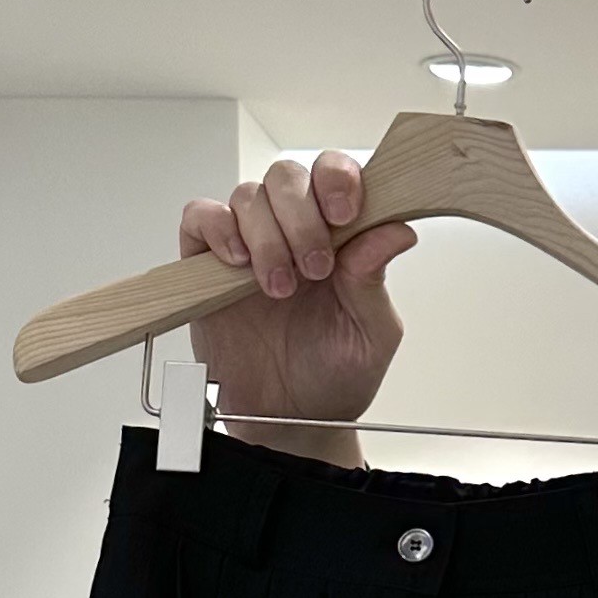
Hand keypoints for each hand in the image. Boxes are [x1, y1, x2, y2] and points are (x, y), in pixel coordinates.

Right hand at [179, 155, 417, 465]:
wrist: (290, 421)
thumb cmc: (335, 376)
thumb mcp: (371, 334)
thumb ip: (374, 279)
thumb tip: (397, 229)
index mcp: (341, 238)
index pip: (335, 175)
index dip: (338, 180)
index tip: (345, 214)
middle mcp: (295, 231)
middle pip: (287, 177)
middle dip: (302, 216)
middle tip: (315, 268)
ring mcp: (251, 244)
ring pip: (248, 196)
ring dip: (266, 237)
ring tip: (279, 288)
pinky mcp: (209, 265)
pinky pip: (201, 219)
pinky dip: (218, 231)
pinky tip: (238, 264)